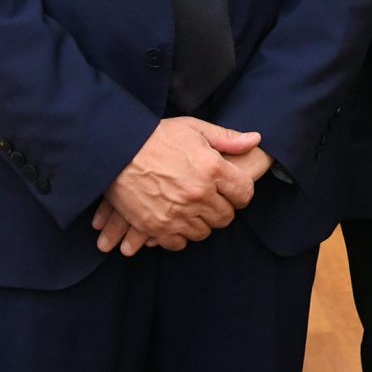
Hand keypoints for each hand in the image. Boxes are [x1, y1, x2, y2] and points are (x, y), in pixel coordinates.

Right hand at [92, 117, 263, 253]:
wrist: (116, 150)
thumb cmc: (157, 136)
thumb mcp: (194, 128)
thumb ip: (226, 138)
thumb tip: (255, 140)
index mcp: (212, 168)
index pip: (244, 193)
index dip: (241, 193)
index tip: (232, 191)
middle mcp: (198, 194)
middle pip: (225, 217)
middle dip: (221, 209)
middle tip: (209, 200)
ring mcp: (178, 213)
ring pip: (203, 232)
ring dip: (200, 223)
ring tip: (190, 209)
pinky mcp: (156, 227)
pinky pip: (178, 243)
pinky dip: (178, 235)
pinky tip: (174, 220)